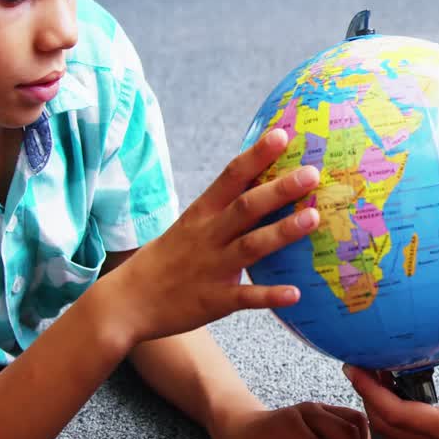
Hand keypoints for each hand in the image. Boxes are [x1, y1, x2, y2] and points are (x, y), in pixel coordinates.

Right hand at [107, 128, 320, 342]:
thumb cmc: (166, 260)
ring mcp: (211, 268)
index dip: (256, 155)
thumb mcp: (190, 226)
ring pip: (251, 246)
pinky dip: (270, 296)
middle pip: (246, 207)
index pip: (231, 177)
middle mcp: (208, 236)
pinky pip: (245, 297)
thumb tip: (263, 187)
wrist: (124, 303)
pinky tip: (295, 294)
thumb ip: (224, 209)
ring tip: (314, 218)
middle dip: (280, 189)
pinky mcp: (214, 300)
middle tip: (312, 173)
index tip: (282, 135)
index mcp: (202, 213)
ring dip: (283, 232)